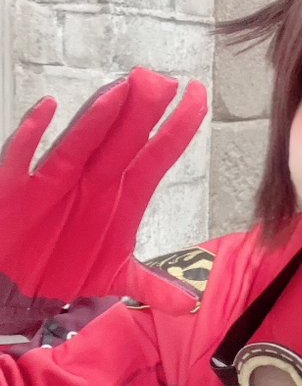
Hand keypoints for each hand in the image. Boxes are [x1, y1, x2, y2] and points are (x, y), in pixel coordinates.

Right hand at [0, 68, 207, 331]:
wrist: (16, 283)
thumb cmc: (65, 266)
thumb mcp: (114, 279)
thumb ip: (151, 286)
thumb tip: (190, 305)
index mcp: (122, 195)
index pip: (158, 155)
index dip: (179, 128)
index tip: (199, 95)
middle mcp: (93, 179)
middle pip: (123, 140)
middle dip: (142, 112)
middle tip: (161, 80)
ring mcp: (55, 179)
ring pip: (81, 142)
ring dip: (99, 117)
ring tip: (119, 91)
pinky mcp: (17, 188)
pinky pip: (24, 157)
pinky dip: (32, 135)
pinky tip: (47, 109)